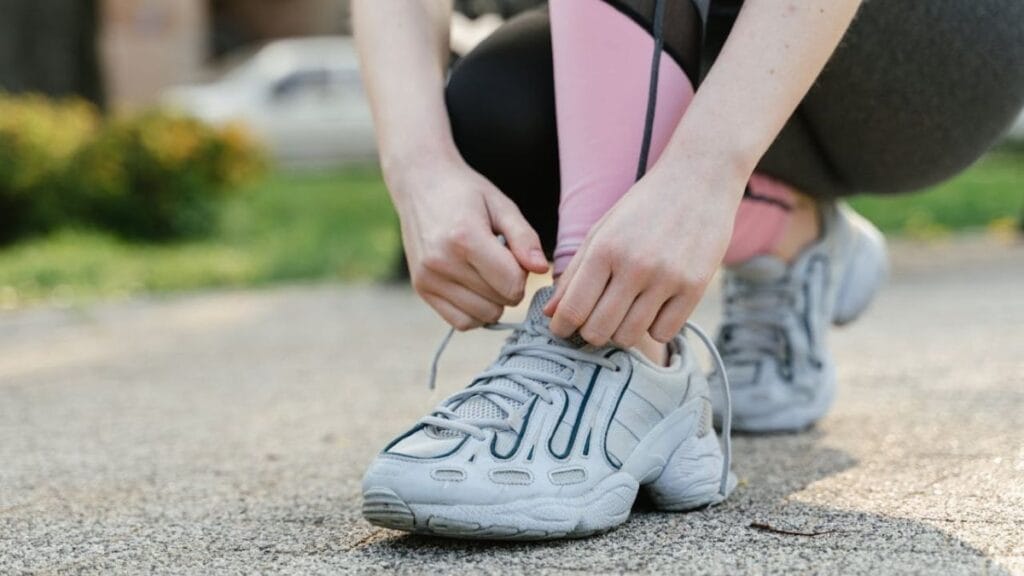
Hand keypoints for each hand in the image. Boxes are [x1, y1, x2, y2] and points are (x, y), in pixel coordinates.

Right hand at [391, 158, 548, 329]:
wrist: (420, 184)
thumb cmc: (466, 193)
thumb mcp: (502, 205)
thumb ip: (524, 238)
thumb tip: (542, 270)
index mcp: (465, 238)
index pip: (512, 284)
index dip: (522, 274)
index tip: (513, 255)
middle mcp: (442, 262)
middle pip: (500, 302)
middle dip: (508, 286)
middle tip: (498, 261)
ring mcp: (428, 279)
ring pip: (483, 317)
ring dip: (493, 301)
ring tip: (484, 271)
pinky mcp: (422, 289)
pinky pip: (461, 322)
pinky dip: (475, 313)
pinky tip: (474, 288)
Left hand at [544, 164, 743, 346]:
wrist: (699, 179)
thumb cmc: (644, 207)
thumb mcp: (602, 231)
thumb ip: (574, 273)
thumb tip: (550, 314)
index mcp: (605, 249)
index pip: (573, 309)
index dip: (561, 327)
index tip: (562, 329)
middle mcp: (635, 265)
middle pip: (598, 330)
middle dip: (590, 332)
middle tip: (596, 320)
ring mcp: (667, 278)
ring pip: (629, 336)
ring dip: (622, 331)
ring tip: (626, 311)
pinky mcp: (695, 287)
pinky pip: (664, 333)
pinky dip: (655, 327)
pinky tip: (654, 308)